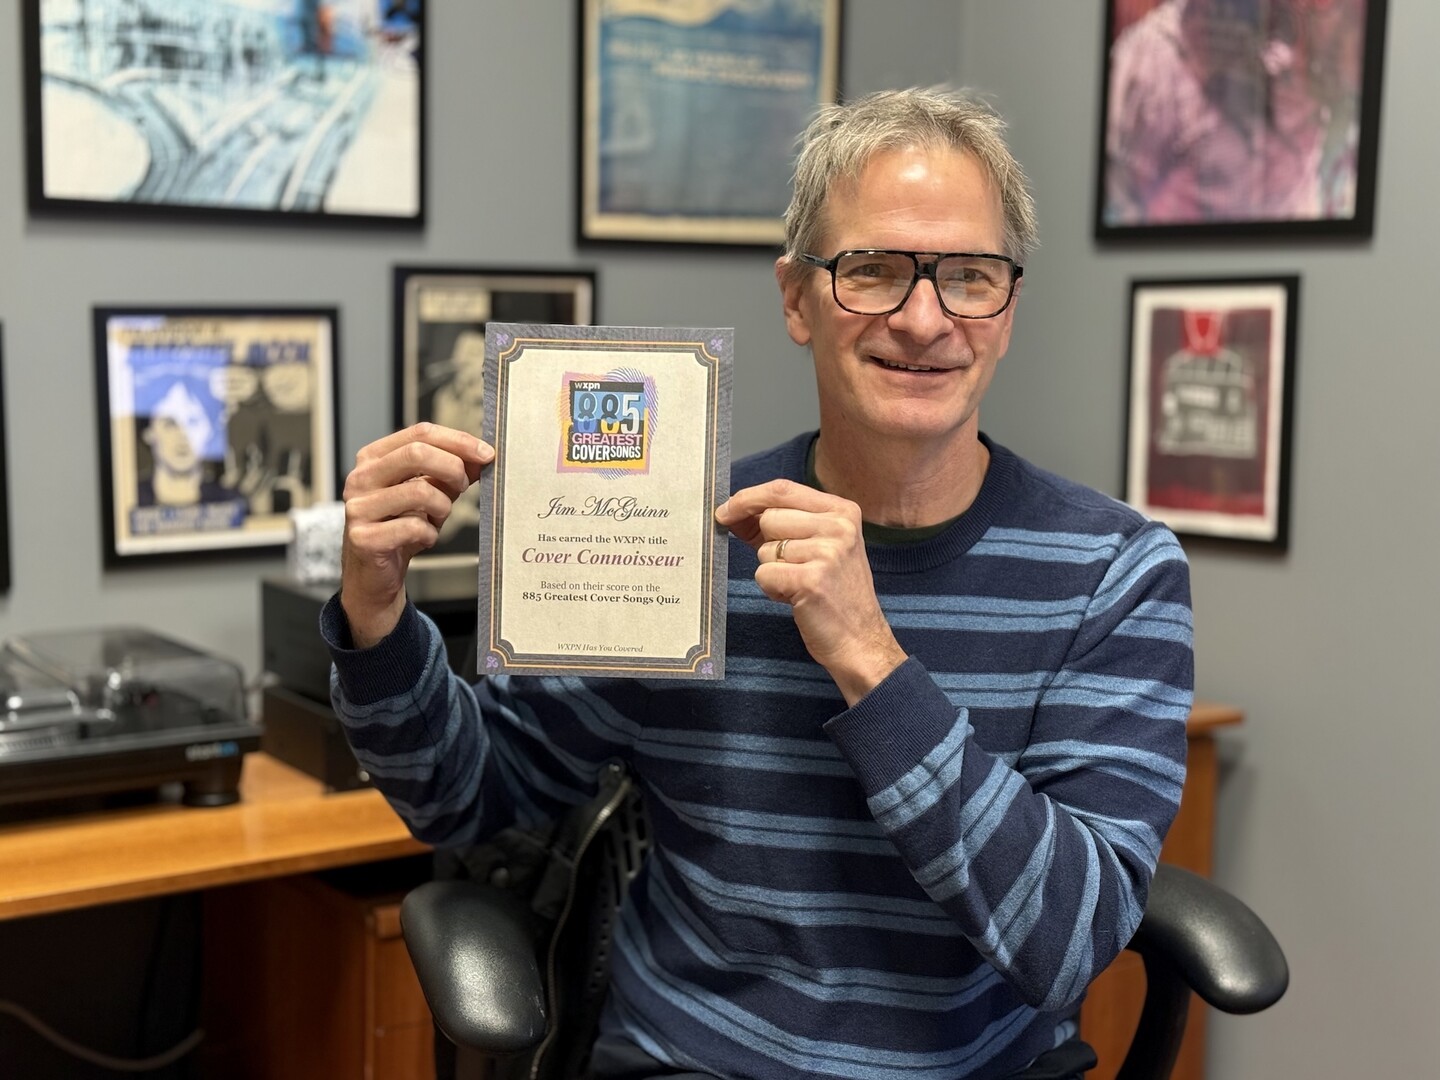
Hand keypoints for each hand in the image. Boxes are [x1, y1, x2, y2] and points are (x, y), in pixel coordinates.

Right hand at [340, 423, 492, 646]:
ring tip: (438, 518)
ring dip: (443, 506)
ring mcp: (358, 507)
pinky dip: (430, 535)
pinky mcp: (363, 537)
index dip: (458, 441)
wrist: (375, 574)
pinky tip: (422, 539)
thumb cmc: (402, 527)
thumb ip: (451, 472)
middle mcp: (361, 477)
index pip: (420, 433)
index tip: (487, 453)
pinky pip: (413, 527)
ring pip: (419, 491)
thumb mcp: (430, 492)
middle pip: (417, 453)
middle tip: (462, 487)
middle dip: (452, 469)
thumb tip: (482, 456)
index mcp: (374, 458)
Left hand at [715, 479, 906, 705]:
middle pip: (770, 518)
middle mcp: (839, 526)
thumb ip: (782, 524)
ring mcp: (828, 552)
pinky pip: (764, 574)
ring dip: (772, 570)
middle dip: (767, 545)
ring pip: (765, 549)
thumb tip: (733, 511)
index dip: (748, 498)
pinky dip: (772, 590)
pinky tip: (796, 598)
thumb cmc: (834, 593)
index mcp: (843, 511)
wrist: (860, 639)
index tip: (726, 510)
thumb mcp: (819, 547)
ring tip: (799, 584)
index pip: (783, 489)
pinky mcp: (812, 580)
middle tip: (793, 567)